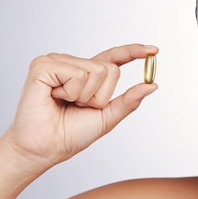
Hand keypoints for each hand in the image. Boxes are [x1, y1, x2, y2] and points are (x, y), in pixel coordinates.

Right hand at [2, 44, 158, 175]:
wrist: (45, 148)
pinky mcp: (43, 65)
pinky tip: (54, 96)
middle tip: (78, 106)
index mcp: (87, 75)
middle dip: (101, 95)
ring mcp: (57, 61)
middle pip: (110, 68)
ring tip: (65, 103)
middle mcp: (72, 64)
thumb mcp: (107, 117)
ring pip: (96, 70)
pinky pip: (77, 74)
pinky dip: (71, 92)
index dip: (133, 52)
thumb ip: (129, 101)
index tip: (154, 50)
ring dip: (85, 96)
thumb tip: (152, 85)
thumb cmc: (70, 134)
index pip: (114, 58)